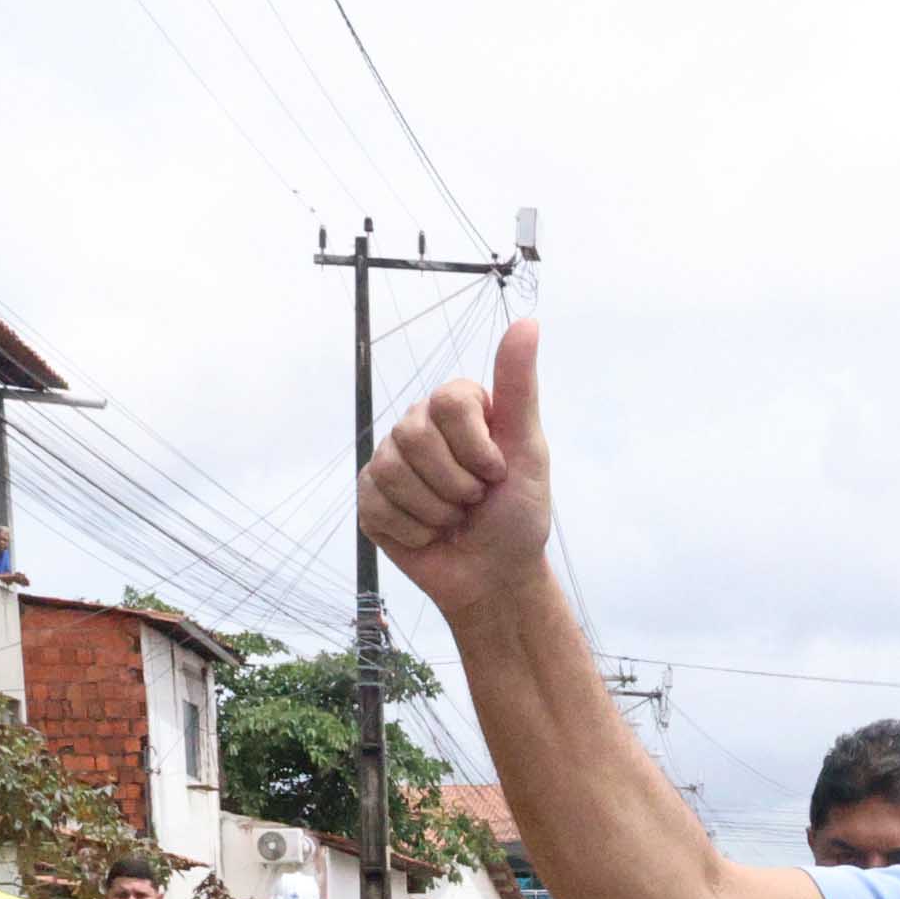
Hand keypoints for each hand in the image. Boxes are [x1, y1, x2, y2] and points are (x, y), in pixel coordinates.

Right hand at [357, 318, 555, 621]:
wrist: (495, 577)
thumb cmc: (517, 514)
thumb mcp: (529, 450)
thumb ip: (519, 386)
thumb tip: (527, 321)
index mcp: (454, 408)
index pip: (447, 401)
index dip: (475, 446)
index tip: (497, 471)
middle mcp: (418, 427)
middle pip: (414, 436)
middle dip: (456, 483)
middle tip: (474, 501)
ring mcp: (389, 463)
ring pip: (393, 472)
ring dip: (436, 510)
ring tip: (454, 518)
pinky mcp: (370, 500)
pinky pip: (377, 505)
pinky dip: (414, 530)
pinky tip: (429, 535)